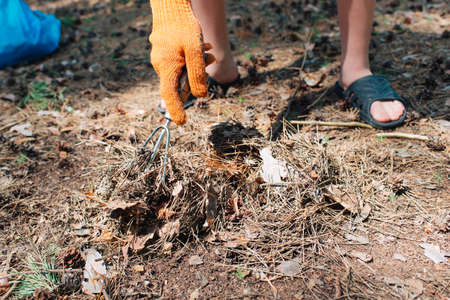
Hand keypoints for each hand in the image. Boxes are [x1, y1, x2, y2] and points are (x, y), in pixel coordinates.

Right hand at [149, 0, 212, 124]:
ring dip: (197, 64)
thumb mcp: (195, 50)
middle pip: (180, 82)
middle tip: (209, 59)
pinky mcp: (165, 53)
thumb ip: (197, 74)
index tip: (182, 122)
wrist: (171, 6)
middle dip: (197, 76)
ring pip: (182, 71)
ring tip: (207, 49)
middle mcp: (161, 65)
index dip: (176, 110)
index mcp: (166, 67)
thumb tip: (201, 96)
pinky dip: (192, 58)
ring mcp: (161, 59)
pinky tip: (202, 46)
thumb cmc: (183, 26)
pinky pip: (179, 62)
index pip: (169, 96)